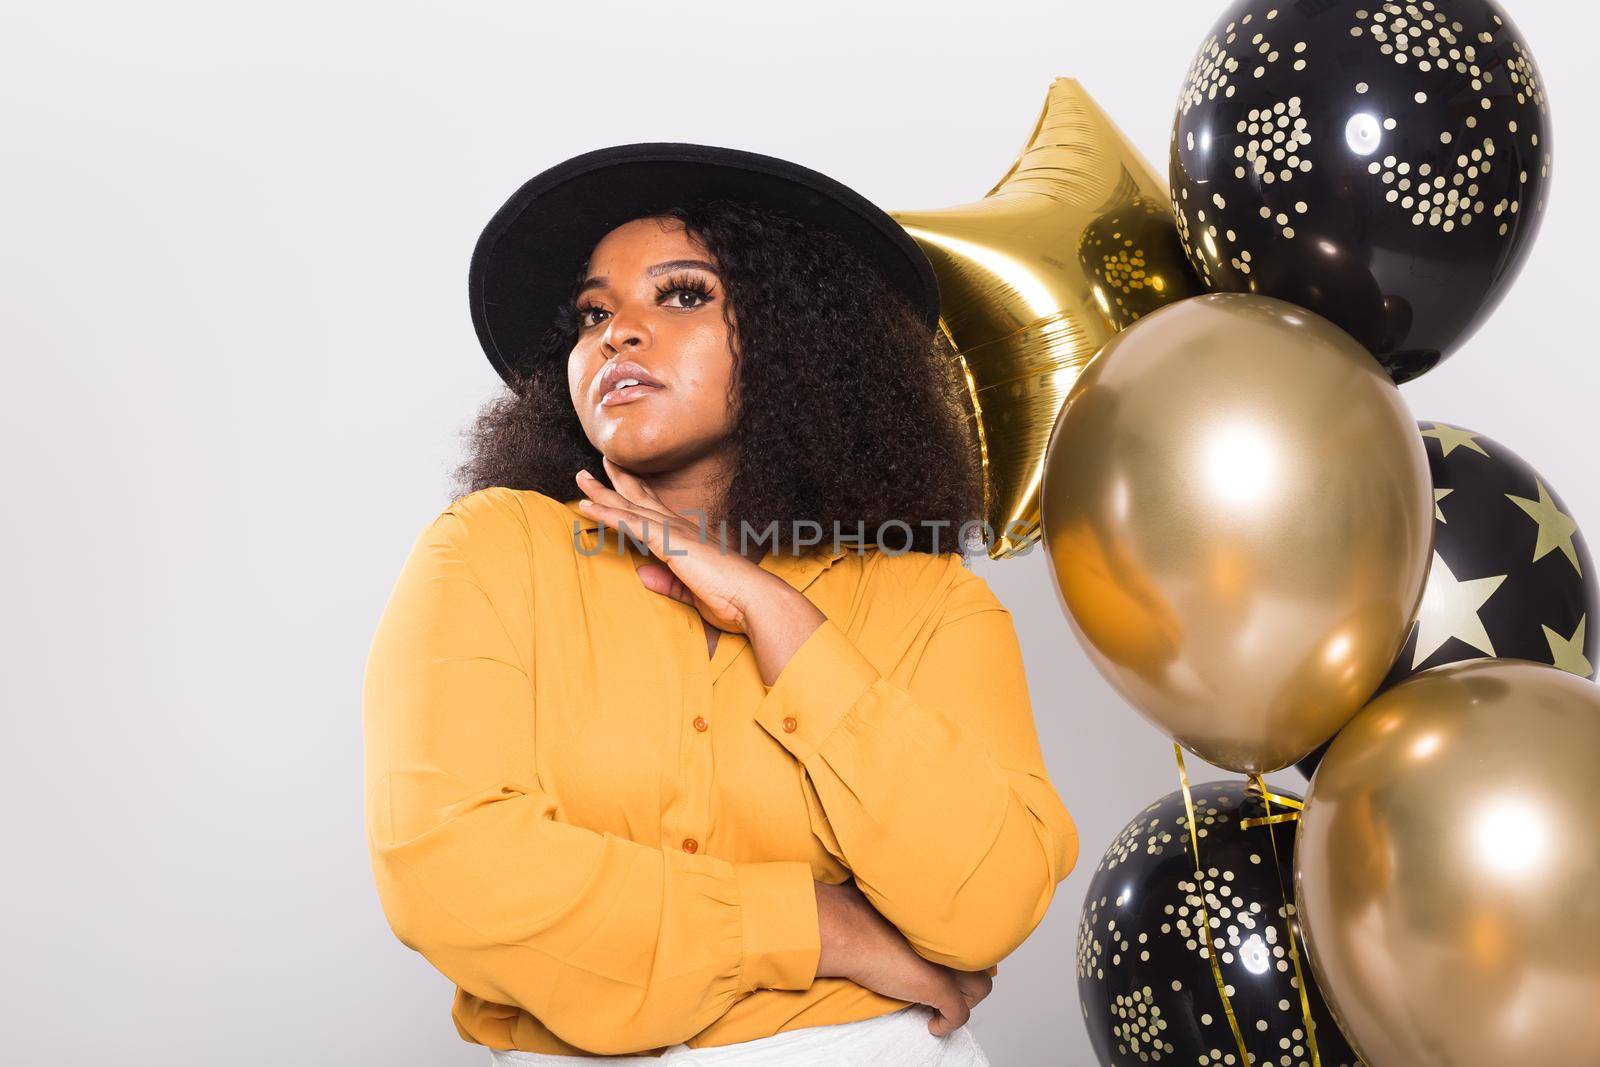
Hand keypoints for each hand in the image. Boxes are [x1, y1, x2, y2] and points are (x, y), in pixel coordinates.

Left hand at [574, 458, 778, 633]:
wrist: (754, 599)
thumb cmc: (732, 599)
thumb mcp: (692, 592)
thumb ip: (667, 582)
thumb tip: (642, 574)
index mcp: (688, 538)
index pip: (656, 510)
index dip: (636, 492)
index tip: (620, 478)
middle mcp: (681, 529)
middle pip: (640, 500)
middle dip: (617, 481)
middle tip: (596, 464)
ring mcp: (675, 533)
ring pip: (630, 507)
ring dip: (603, 492)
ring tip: (581, 477)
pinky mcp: (669, 544)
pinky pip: (631, 524)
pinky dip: (607, 513)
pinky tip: (587, 506)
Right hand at [814, 880, 993, 1037]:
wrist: (848, 929)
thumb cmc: (861, 913)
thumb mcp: (897, 905)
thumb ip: (916, 914)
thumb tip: (915, 917)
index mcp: (947, 917)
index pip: (978, 938)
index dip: (965, 955)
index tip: (950, 963)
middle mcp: (955, 938)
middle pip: (985, 963)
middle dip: (969, 977)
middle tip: (947, 984)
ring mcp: (950, 963)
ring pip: (981, 989)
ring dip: (963, 1000)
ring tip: (940, 1002)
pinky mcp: (939, 987)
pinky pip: (958, 1015)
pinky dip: (947, 1024)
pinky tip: (933, 1025)